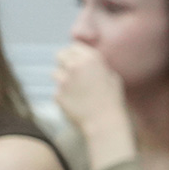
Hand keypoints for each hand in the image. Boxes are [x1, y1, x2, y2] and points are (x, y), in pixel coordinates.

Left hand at [54, 43, 134, 169]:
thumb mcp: (113, 77)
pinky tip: (76, 104)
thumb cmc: (112, 101)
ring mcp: (64, 80)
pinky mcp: (58, 94)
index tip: (75, 60)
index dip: (74, 53)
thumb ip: (99, 66)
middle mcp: (75, 66)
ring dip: (63, 80)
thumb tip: (89, 61)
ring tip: (77, 92)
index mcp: (91, 59)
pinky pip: (57, 92)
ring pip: (56, 73)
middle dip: (63, 62)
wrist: (105, 123)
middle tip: (70, 73)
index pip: (74, 46)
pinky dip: (64, 96)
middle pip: (60, 55)